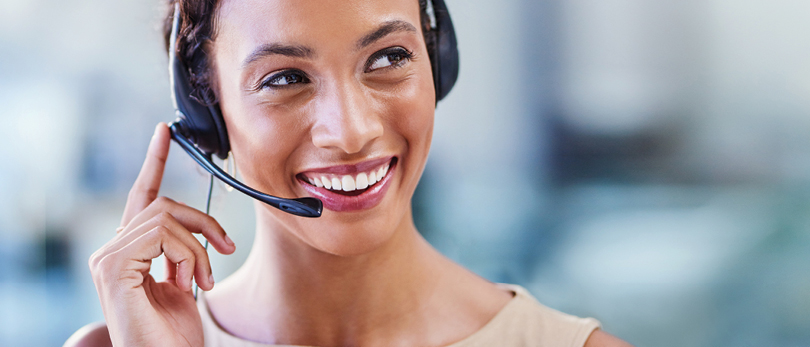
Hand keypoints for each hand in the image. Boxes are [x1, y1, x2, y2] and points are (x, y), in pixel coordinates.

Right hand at [88, 123, 235, 346]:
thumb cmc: (175, 336)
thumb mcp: (186, 284)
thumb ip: (183, 254)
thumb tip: (203, 235)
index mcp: (130, 254)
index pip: (142, 200)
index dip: (154, 163)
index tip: (165, 132)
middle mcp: (110, 253)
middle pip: (163, 205)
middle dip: (204, 222)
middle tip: (226, 248)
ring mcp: (106, 259)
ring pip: (166, 218)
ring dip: (199, 249)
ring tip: (203, 281)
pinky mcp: (112, 267)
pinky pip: (162, 234)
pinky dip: (188, 255)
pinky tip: (187, 283)